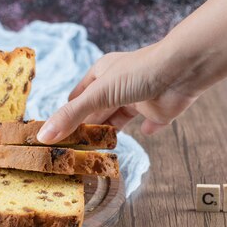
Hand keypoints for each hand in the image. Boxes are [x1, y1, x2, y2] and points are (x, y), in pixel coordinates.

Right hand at [36, 40, 201, 143]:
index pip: (77, 98)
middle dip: (86, 130)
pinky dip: (146, 131)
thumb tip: (43, 136)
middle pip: (96, 113)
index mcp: (101, 75)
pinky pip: (149, 124)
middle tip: (72, 154)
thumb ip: (72, 116)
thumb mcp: (99, 94)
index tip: (56, 139)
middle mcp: (118, 86)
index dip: (67, 116)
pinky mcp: (157, 112)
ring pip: (118, 121)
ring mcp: (138, 99)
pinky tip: (142, 134)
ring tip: (95, 155)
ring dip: (109, 135)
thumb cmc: (139, 72)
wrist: (183, 71)